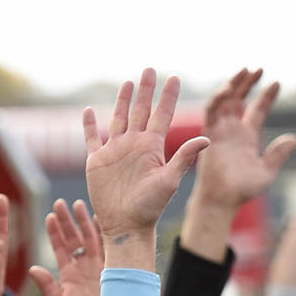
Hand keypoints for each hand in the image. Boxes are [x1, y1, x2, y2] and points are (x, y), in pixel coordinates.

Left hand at [28, 199, 102, 295]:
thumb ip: (47, 285)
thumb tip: (33, 268)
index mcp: (70, 274)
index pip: (61, 248)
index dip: (55, 232)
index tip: (49, 216)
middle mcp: (84, 267)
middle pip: (74, 238)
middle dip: (67, 220)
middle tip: (60, 203)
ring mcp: (100, 266)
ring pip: (91, 238)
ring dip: (84, 221)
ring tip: (78, 204)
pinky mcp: (114, 269)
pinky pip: (109, 247)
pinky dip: (105, 233)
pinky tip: (102, 218)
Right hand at [84, 69, 207, 249]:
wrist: (126, 226)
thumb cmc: (150, 208)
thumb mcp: (169, 181)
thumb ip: (184, 158)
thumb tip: (207, 139)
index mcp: (152, 147)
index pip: (162, 114)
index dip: (168, 96)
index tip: (175, 78)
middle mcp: (135, 144)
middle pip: (141, 110)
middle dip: (146, 90)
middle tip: (151, 69)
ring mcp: (116, 151)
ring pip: (119, 118)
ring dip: (122, 101)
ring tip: (128, 83)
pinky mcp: (97, 160)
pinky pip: (91, 138)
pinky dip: (88, 125)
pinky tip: (88, 111)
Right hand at [193, 68, 295, 211]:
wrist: (223, 200)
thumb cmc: (243, 190)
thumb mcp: (267, 172)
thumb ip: (278, 154)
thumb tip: (295, 138)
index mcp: (248, 137)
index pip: (257, 109)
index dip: (266, 96)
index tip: (277, 82)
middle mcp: (234, 130)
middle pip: (240, 99)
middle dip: (248, 82)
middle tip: (259, 68)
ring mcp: (221, 130)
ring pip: (226, 100)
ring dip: (234, 84)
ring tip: (245, 71)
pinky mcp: (209, 134)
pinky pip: (212, 111)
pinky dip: (218, 98)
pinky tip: (229, 89)